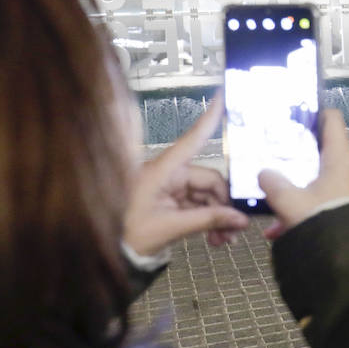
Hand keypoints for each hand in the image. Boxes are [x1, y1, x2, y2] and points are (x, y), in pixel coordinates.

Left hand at [123, 96, 250, 255]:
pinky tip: (216, 238)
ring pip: (207, 195)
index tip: (223, 95)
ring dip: (218, 216)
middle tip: (235, 230)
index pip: (192, 140)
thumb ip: (207, 220)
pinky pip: (198, 206)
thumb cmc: (129, 234)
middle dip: (224, 204)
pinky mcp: (171, 201)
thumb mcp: (170, 228)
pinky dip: (209, 220)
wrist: (108, 252)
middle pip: (209, 179)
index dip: (210, 118)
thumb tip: (240, 219)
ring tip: (225, 240)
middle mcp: (168, 174)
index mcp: (162, 171)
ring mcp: (170, 187)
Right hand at [258, 110, 348, 238]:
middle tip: (275, 154)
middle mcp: (348, 169)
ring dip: (295, 188)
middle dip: (297, 154)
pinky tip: (278, 230)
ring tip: (271, 200)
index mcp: (339, 157)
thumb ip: (272, 183)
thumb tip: (263, 173)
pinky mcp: (346, 208)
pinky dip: (301, 210)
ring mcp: (348, 189)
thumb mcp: (288, 200)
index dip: (314, 112)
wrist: (347, 259)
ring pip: (318, 180)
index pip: (332, 119)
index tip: (295, 114)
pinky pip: (320, 202)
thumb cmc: (321, 221)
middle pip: (322, 150)